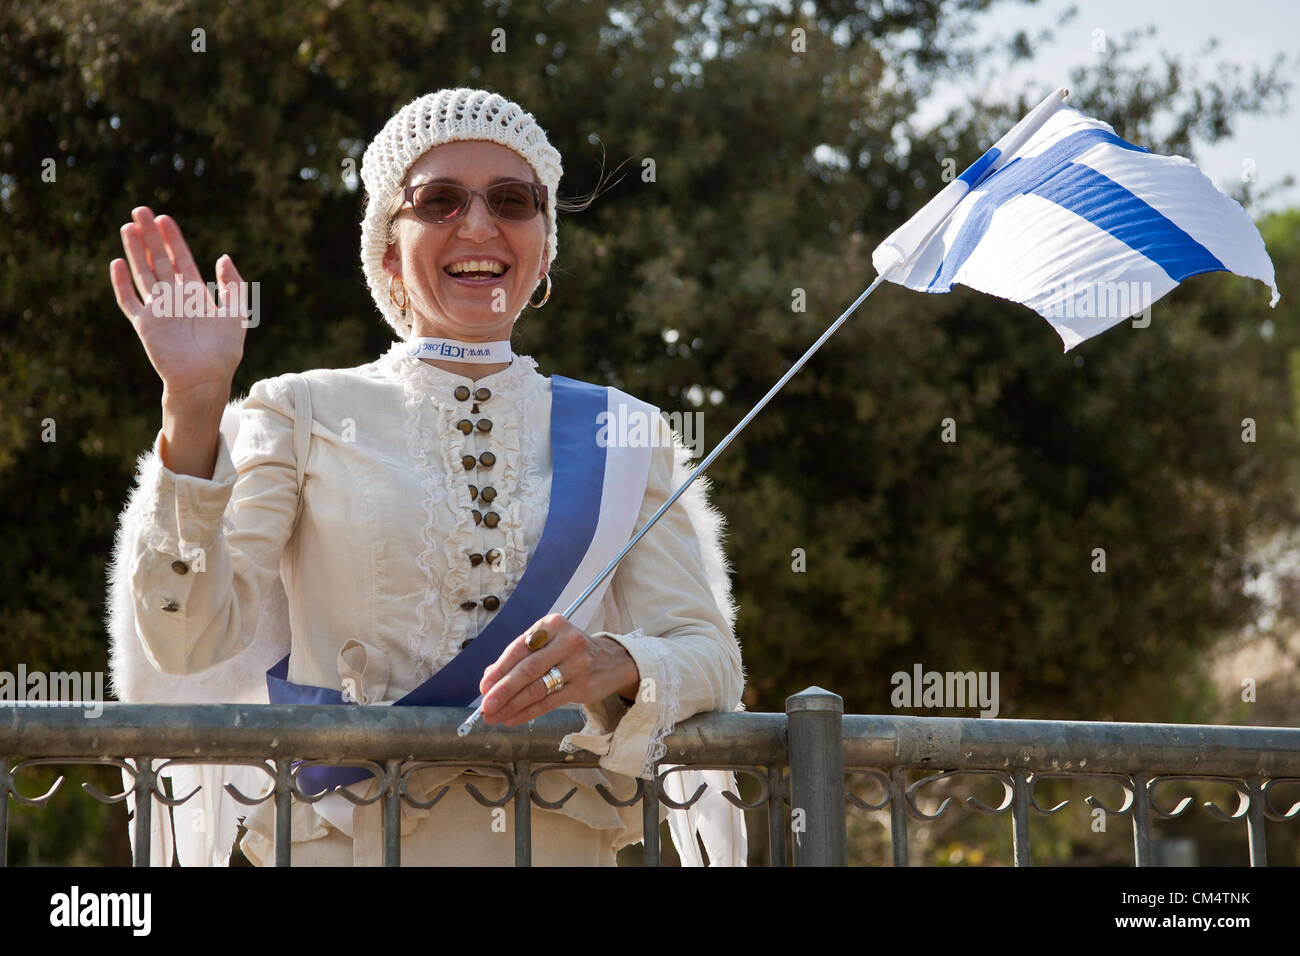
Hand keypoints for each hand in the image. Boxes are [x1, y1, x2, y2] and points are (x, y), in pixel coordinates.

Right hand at [110, 206, 247, 400]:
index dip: (173, 240)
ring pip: (143, 274)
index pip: (181, 260)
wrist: (207, 378)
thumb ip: (233, 286)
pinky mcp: (145, 324)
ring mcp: (158, 310)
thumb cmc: (224, 351)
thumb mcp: (237, 314)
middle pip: (159, 261)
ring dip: (135, 251)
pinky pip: (128, 301)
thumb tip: (223, 257)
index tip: (164, 219)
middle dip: (150, 237)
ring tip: (127, 226)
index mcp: (195, 295)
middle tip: (140, 210)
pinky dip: (121, 283)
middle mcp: (174, 299)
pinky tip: (118, 262)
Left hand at [478, 614, 639, 725]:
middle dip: (503, 690)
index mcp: (552, 624)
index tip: (484, 686)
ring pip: (537, 688)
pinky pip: (549, 702)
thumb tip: (488, 679)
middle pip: (528, 669)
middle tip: (486, 706)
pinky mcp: (583, 686)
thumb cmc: (569, 650)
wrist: (611, 660)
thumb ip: (519, 656)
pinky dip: (527, 712)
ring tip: (495, 715)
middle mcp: (567, 641)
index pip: (519, 647)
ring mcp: (577, 664)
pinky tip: (512, 718)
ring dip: (512, 705)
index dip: (499, 669)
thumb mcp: (547, 643)